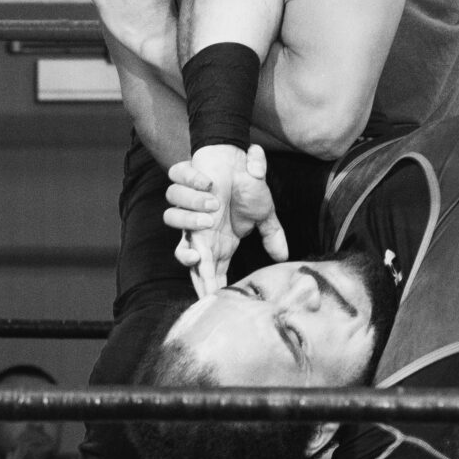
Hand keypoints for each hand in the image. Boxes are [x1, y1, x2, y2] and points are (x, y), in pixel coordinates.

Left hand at [166, 142, 286, 293]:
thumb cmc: (247, 185)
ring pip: (176, 230)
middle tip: (201, 270)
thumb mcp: (265, 215)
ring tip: (213, 209)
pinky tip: (208, 186)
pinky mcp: (186, 197)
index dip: (211, 287)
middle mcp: (202, 233)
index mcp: (220, 243)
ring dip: (191, 218)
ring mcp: (191, 217)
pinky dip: (190, 194)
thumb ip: (272, 236)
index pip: (213, 273)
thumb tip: (283, 258)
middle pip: (188, 260)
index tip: (213, 301)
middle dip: (192, 269)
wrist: (235, 156)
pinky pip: (175, 202)